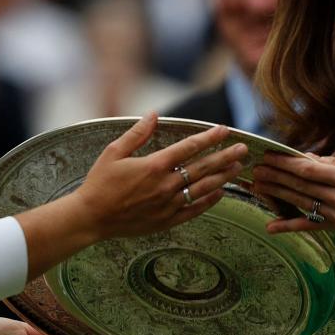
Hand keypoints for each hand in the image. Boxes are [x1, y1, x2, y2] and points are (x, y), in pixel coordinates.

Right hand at [71, 113, 247, 239]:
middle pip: (203, 168)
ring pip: (203, 188)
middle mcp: (165, 185)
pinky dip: (209, 201)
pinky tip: (221, 193)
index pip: (189, 148)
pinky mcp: (166, 220)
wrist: (91, 218)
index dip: (209, 137)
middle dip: (225, 156)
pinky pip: (194, 209)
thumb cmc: (100, 183)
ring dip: (223, 177)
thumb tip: (154, 114)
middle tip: (243, 149)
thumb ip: (137, 134)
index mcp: (153, 166)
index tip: (224, 130)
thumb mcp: (114, 152)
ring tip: (238, 168)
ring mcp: (168, 204)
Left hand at [253, 152, 334, 236]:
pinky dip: (288, 227)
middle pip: (300, 185)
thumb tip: (306, 158)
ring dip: (276, 194)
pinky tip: (270, 226)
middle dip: (275, 175)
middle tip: (255, 168)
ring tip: (257, 185)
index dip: (285, 163)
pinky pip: (308, 226)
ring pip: (300, 202)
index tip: (269, 155)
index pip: (308, 169)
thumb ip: (333, 164)